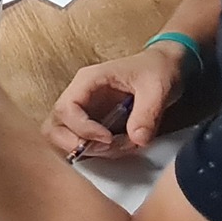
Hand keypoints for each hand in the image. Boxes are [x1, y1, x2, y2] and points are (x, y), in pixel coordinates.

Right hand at [43, 43, 186, 159]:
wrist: (166, 68)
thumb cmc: (156, 69)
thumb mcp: (157, 87)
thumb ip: (148, 113)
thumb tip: (137, 139)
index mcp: (88, 81)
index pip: (66, 109)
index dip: (83, 129)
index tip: (108, 138)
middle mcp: (80, 97)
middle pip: (55, 126)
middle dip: (76, 144)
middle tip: (107, 147)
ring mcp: (85, 112)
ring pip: (66, 138)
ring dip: (92, 150)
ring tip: (124, 144)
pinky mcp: (94, 125)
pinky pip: (84, 144)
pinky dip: (100, 152)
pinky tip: (124, 145)